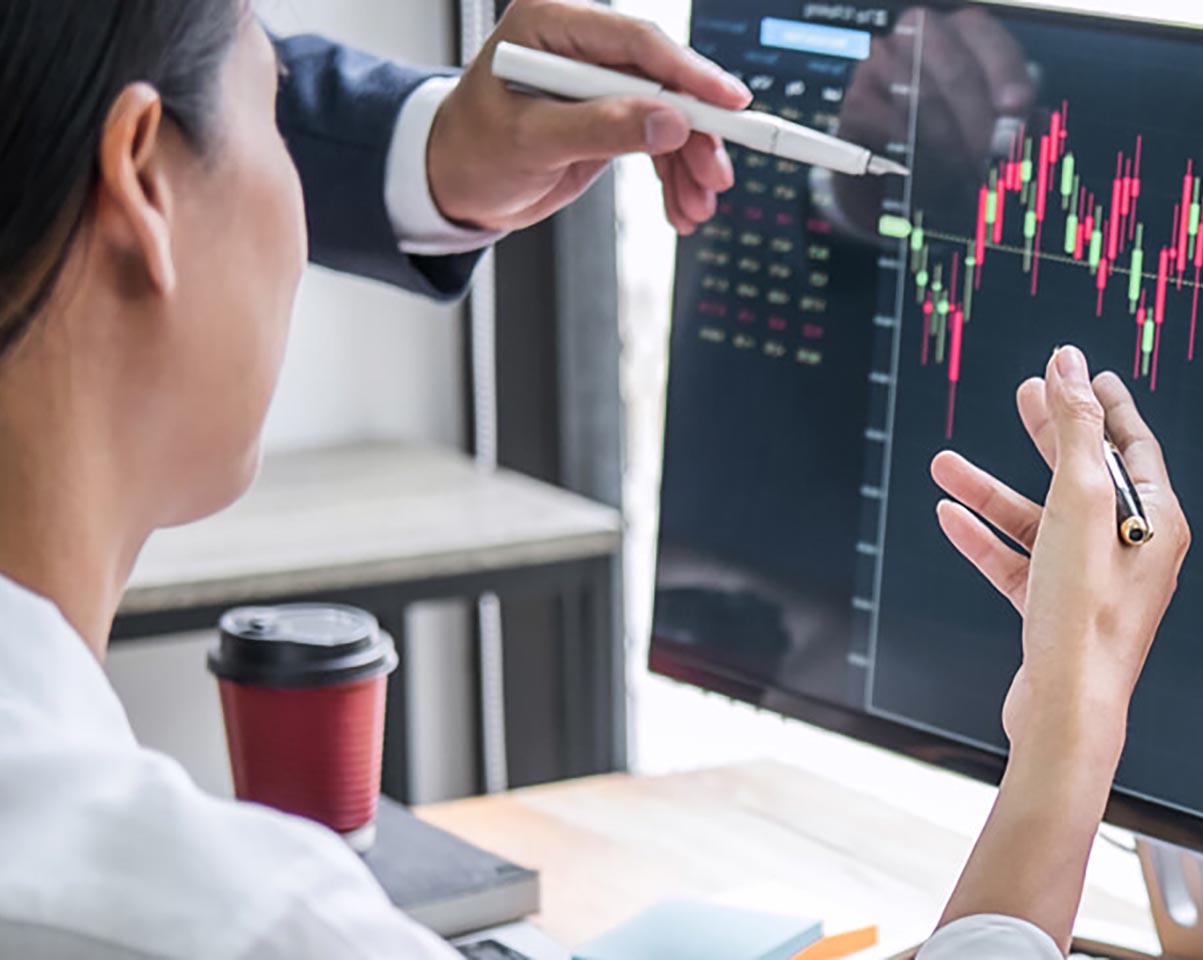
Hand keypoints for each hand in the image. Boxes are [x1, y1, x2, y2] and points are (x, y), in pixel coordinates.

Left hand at [427, 0, 750, 235]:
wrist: (457, 184)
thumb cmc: (473, 152)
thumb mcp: (530, 143)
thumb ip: (598, 128)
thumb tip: (667, 121)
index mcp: (552, 24)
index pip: (635, 41)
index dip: (688, 74)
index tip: (728, 104)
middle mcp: (581, 45)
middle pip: (663, 79)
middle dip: (695, 133)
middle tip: (715, 175)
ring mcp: (598, 80)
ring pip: (668, 114)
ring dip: (689, 163)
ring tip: (696, 206)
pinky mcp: (609, 113)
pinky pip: (656, 138)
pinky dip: (673, 174)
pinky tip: (681, 205)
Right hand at [834, 7, 1033, 234]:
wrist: (889, 168)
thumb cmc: (944, 136)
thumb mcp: (983, 120)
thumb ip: (1006, 117)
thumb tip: (1024, 127)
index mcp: (959, 31)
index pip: (985, 37)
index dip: (1005, 74)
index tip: (1017, 110)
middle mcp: (919, 35)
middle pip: (954, 69)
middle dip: (978, 119)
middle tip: (991, 156)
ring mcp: (883, 64)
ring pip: (921, 96)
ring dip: (948, 140)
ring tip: (965, 170)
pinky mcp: (858, 99)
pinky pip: (887, 121)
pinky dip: (912, 149)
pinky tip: (930, 171)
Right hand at [929, 347, 1189, 951]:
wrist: (1065, 707)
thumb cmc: (1083, 611)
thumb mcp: (1078, 502)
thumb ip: (1072, 429)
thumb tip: (1066, 366)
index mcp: (1155, 521)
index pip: (1132, 446)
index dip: (1105, 405)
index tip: (1083, 373)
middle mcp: (1129, 549)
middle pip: (1083, 475)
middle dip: (1048, 434)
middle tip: (1023, 395)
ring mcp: (1089, 581)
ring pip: (1037, 519)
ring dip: (990, 490)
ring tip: (944, 464)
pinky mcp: (1052, 610)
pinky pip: (1015, 560)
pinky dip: (983, 537)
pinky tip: (950, 517)